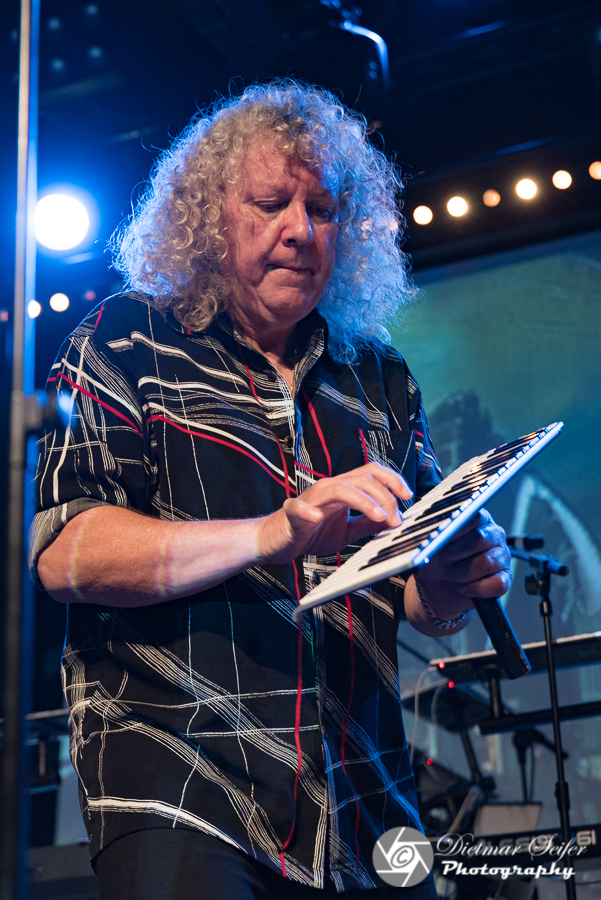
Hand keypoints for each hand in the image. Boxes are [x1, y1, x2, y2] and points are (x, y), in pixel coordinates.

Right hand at [257, 462, 411, 563]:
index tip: (407, 495)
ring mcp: (310, 498)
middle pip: (362, 478)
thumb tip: (393, 519)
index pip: (371, 472)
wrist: (276, 541)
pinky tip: (315, 518)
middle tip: (396, 518)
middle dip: (385, 496)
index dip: (392, 479)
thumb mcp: (347, 531)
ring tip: (379, 518)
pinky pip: (298, 507)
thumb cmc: (310, 533)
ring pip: (340, 489)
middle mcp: (329, 488)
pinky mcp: (292, 512)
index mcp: (343, 489)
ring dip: (364, 502)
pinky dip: (306, 510)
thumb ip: (368, 524)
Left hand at [415, 509, 511, 618]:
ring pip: (487, 563)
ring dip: (463, 573)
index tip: (441, 537)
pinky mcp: (504, 579)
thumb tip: (434, 534)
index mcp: (477, 519)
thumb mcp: (429, 546)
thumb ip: (433, 536)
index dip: (455, 528)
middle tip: (445, 559)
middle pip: (479, 538)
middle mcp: (493, 535)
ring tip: (453, 574)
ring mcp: (502, 557)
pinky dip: (475, 589)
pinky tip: (463, 587)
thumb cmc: (436, 561)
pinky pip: (497, 585)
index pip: (473, 515)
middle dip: (455, 553)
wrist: (437, 587)